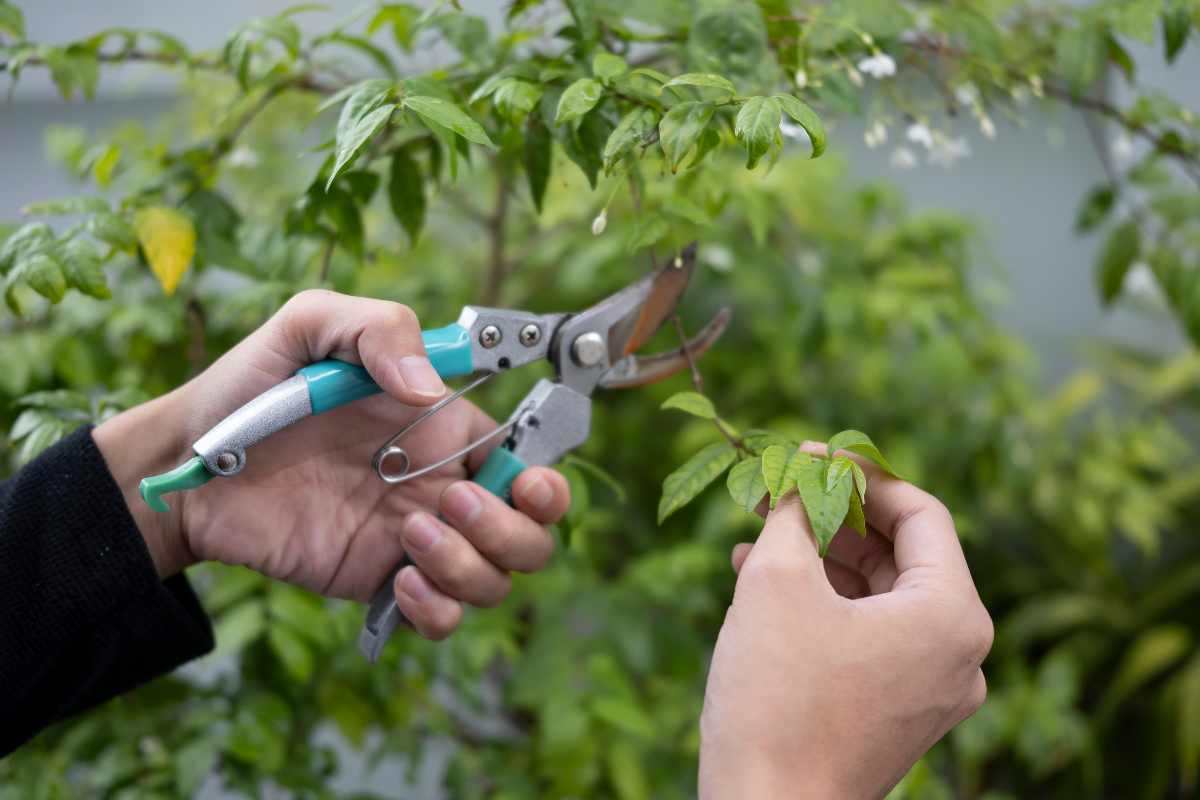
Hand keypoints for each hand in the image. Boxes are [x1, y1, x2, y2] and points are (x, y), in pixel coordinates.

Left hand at [93, 290, 569, 639]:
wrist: (188, 463)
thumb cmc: (252, 385)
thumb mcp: (311, 326)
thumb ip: (378, 331)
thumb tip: (429, 391)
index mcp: (446, 429)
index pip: (530, 463)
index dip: (546, 484)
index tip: (524, 484)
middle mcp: (442, 487)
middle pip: (532, 535)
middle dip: (510, 530)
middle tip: (444, 506)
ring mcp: (414, 540)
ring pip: (495, 581)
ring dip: (470, 569)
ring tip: (409, 540)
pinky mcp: (378, 582)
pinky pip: (441, 618)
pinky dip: (438, 611)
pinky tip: (396, 581)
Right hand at [698, 443, 992, 798]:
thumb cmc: (776, 698)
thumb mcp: (777, 581)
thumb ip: (797, 511)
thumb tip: (803, 469)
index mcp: (952, 615)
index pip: (920, 512)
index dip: (862, 474)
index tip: (809, 456)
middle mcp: (958, 653)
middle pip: (899, 554)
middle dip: (834, 516)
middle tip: (779, 491)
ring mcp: (931, 689)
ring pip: (877, 595)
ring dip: (820, 557)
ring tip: (759, 534)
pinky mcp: (898, 713)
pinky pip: (868, 636)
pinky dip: (823, 604)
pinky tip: (763, 582)